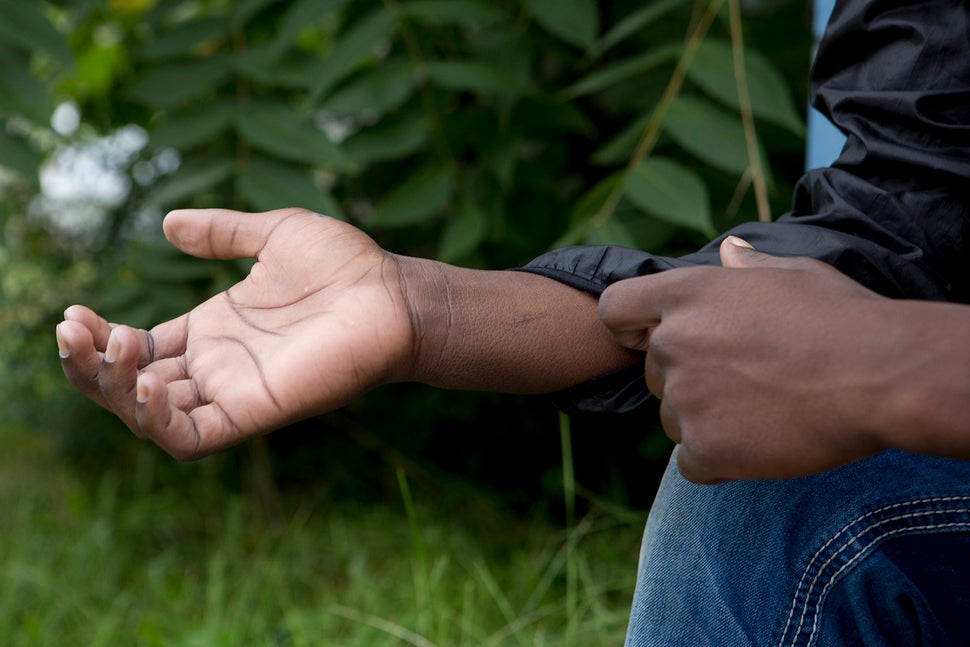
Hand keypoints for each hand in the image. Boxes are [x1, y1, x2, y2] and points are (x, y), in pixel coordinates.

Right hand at [57, 208, 415, 458]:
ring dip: (112, 391)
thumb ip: (222, 233)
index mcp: (214, 329)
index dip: (100, 338)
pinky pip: (192, 438)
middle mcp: (217, 365)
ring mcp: (233, 391)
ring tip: (110, 349)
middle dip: (90, 365)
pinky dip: (157, 422)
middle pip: (131, 384)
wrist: (392, 293)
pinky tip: (144, 385)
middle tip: (75, 329)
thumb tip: (167, 223)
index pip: (138, 348)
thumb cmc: (346, 265)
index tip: (76, 312)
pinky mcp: (254, 412)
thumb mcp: (273, 234)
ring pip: (150, 417)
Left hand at [598, 236, 892, 482]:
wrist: (880, 376)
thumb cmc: (842, 318)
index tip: (652, 338)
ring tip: (762, 411)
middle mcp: (673, 343)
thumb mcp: (794, 275)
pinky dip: (718, 460)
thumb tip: (729, 251)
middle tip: (745, 382)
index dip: (631, 327)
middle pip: (654, 373)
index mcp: (687, 294)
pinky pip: (691, 462)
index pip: (615, 309)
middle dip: (687, 379)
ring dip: (704, 421)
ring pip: (672, 419)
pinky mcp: (704, 448)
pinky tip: (760, 445)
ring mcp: (685, 398)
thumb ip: (748, 267)